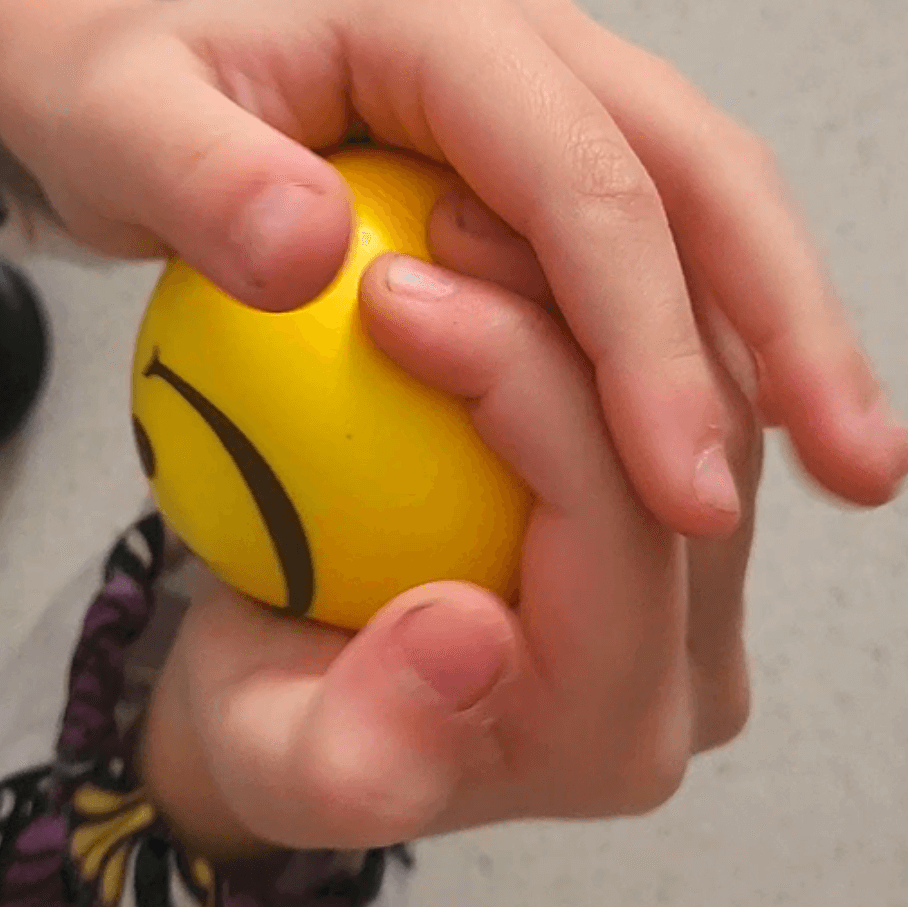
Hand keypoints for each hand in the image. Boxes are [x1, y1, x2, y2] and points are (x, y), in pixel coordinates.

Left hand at [0, 0, 907, 541]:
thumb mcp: (113, 132)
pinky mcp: (542, 159)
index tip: (679, 485)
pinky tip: (741, 419)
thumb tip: (313, 253)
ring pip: (705, 207)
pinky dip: (712, 330)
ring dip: (782, 333)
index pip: (582, 185)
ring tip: (850, 459)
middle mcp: (524, 45)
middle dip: (783, 328)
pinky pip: (653, 241)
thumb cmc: (121, 109)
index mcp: (442, 24)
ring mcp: (545, 97)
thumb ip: (195, 183)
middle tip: (859, 471)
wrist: (130, 86)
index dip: (644, 340)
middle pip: (696, 178)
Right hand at [137, 195, 760, 857]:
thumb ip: (359, 751)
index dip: (522, 386)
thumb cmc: (283, 718)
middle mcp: (691, 665)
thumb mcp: (271, 757)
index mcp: (612, 730)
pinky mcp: (666, 528)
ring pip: (700, 390)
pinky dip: (586, 295)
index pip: (615, 525)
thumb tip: (463, 640)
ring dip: (587, 282)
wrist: (307, 686)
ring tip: (462, 214)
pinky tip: (502, 234)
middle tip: (434, 219)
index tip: (391, 293)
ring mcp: (694, 591)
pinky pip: (661, 375)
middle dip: (570, 307)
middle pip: (686, 448)